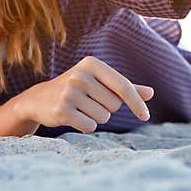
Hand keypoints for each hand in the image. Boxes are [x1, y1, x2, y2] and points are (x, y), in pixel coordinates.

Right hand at [14, 56, 154, 132]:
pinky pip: (90, 126)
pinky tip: (73, 117)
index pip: (123, 85)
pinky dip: (86, 126)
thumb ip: (125, 87)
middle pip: (114, 105)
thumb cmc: (77, 89)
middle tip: (88, 102)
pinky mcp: (62, 110)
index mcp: (91, 64)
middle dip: (106, 108)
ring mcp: (69, 92)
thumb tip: (151, 93)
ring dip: (96, 117)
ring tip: (80, 108)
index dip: (137, 102)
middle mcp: (80, 75)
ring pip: (103, 117)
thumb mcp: (100, 83)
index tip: (146, 116)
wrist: (39, 100)